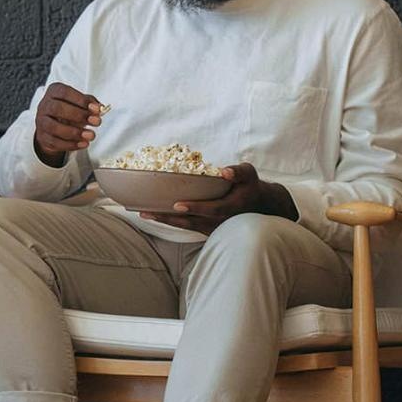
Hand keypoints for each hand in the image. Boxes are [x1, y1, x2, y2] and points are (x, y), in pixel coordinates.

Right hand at [33, 82, 103, 166]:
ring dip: (74, 132)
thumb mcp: (79, 103)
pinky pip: (54, 142)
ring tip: (90, 135)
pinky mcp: (42, 137)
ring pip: (54, 127)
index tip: (96, 109)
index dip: (81, 100)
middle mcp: (44, 105)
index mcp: (54, 92)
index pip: (64, 93)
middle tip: (96, 121)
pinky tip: (83, 144)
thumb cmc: (68, 111)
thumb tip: (99, 108)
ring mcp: (41, 122)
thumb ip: (90, 103)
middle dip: (79, 115)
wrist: (52, 127)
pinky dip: (71, 144)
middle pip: (57, 108)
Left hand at [139, 163, 297, 234]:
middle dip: (168, 217)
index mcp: (230, 208)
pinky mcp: (207, 230)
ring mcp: (212, 229)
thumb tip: (225, 172)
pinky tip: (154, 215)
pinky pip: (186, 227)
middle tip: (146, 212)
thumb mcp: (249, 174)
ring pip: (186, 226)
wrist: (258, 206)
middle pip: (191, 222)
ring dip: (165, 221)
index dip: (195, 208)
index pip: (211, 210)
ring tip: (143, 213)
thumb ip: (239, 172)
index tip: (177, 205)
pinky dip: (171, 222)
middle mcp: (219, 222)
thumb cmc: (249, 186)